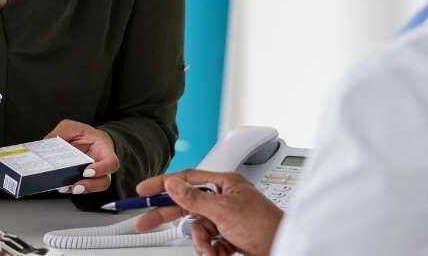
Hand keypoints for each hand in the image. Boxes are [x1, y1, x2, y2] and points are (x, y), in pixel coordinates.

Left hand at [44, 120, 118, 194]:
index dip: (102, 169)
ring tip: (66, 188)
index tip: (87, 172)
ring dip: (80, 190)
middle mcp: (102, 166)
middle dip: (90, 186)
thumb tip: (49, 142)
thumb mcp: (73, 127)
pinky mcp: (83, 181)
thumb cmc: (84, 134)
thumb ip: (62, 132)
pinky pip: (80, 188)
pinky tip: (62, 186)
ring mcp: (94, 176)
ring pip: (93, 188)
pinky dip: (70, 188)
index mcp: (104, 150)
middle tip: (77, 185)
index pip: (111, 162)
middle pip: (104, 181)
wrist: (85, 140)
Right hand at [133, 170, 281, 255]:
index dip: (163, 184)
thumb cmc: (266, 226)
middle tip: (144, 222)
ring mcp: (226, 221)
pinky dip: (212, 251)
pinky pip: (207, 244)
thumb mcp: (225, 209)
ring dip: (202, 242)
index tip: (144, 191)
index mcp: (225, 184)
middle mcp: (224, 200)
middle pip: (187, 205)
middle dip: (169, 216)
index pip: (187, 179)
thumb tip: (172, 185)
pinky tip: (222, 253)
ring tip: (213, 249)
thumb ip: (195, 197)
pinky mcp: (228, 239)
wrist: (284, 249)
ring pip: (196, 229)